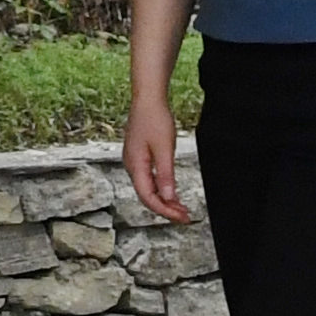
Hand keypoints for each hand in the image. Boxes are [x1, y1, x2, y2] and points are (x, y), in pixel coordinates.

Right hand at [124, 95, 189, 226]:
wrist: (147, 98)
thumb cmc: (154, 118)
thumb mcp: (164, 148)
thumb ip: (165, 174)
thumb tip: (167, 197)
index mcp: (135, 165)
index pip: (148, 197)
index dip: (165, 211)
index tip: (180, 217)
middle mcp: (132, 166)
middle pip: (147, 196)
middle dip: (166, 208)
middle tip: (184, 216)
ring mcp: (134, 161)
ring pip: (148, 188)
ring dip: (164, 199)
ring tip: (180, 207)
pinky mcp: (139, 156)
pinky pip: (148, 179)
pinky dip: (161, 188)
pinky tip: (170, 191)